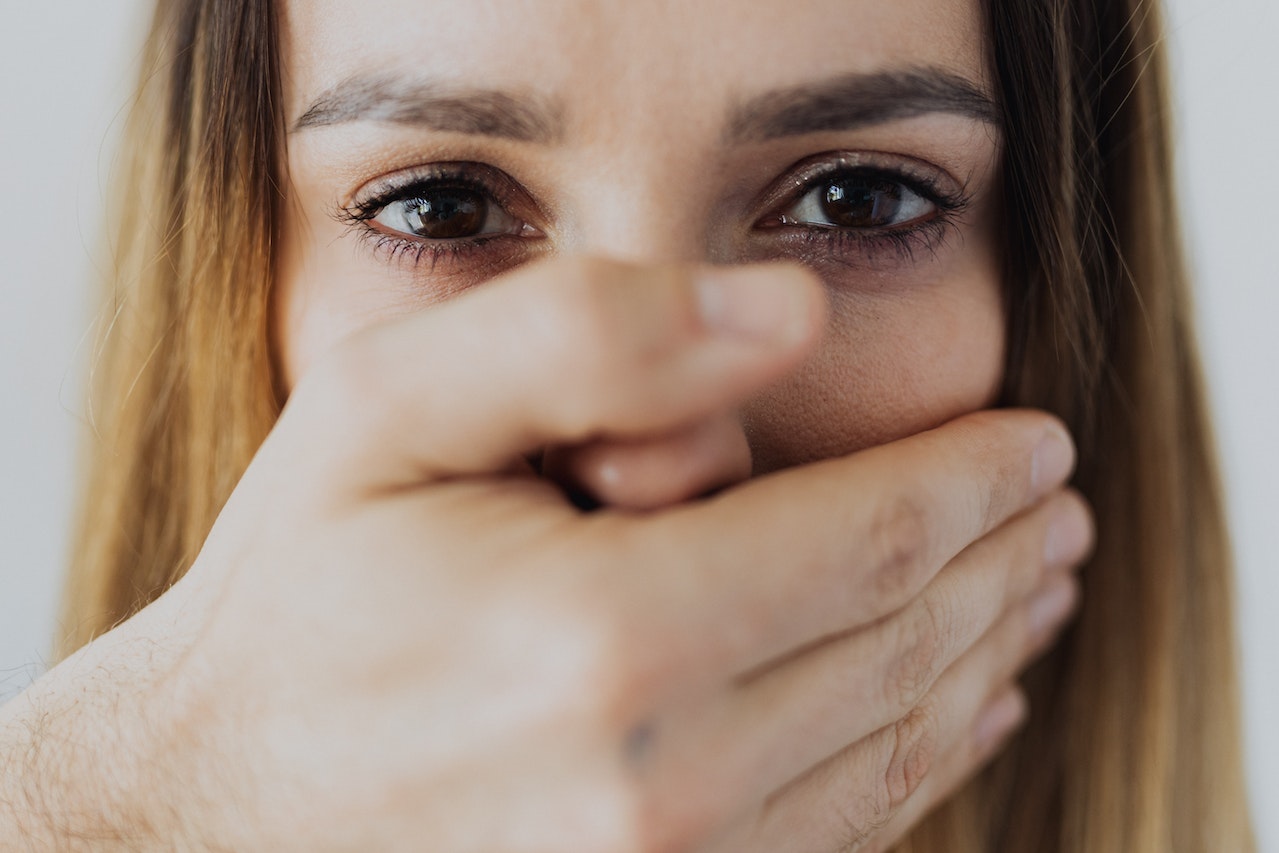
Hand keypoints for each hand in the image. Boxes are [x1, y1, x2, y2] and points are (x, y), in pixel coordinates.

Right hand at [0, 257, 1088, 851]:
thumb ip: (586, 334)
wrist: (212, 806)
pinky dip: (925, 759)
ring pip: (900, 747)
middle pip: (906, 644)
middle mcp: (659, 784)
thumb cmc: (298, 597)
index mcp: (604, 640)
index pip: (871, 540)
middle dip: (1002, 561)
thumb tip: (784, 315)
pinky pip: (850, 831)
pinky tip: (959, 707)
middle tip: (1057, 508)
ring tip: (1036, 590)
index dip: (974, 480)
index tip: (1038, 442)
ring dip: (985, 652)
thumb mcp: (390, 413)